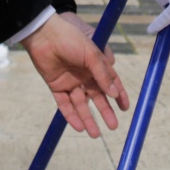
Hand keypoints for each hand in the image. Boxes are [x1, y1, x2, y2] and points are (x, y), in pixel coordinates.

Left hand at [22, 14, 130, 137]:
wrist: (44, 35)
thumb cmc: (70, 39)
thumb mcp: (91, 54)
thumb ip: (103, 74)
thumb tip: (115, 93)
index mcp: (95, 65)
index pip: (111, 83)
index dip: (119, 95)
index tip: (125, 108)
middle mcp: (84, 75)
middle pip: (97, 97)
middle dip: (105, 112)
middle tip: (113, 126)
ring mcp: (70, 82)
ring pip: (81, 105)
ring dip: (88, 119)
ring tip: (96, 134)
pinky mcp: (56, 86)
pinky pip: (64, 104)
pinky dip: (71, 116)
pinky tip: (79, 127)